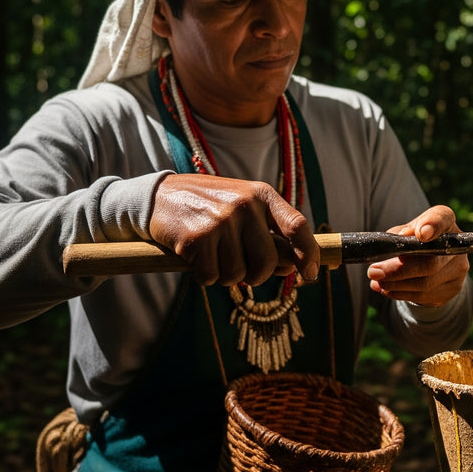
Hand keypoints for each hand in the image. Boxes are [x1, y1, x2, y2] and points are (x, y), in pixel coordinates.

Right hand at [148, 174, 319, 285]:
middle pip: (267, 262)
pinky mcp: (196, 238)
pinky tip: (196, 257)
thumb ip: (269, 233)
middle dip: (257, 276)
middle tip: (243, 269)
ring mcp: (220, 221)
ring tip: (214, 254)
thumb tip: (292, 267)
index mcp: (262, 194)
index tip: (310, 274)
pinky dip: (205, 276)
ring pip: (237, 275)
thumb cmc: (213, 207)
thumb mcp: (245, 207)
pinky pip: (211, 277)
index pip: (297, 226)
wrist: (162, 196)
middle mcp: (244, 205)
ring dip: (226, 275)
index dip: (309, 254)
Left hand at [366, 205, 469, 306]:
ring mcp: (458, 269)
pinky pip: (425, 296)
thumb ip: (399, 235)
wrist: (432, 263)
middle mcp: (456, 245)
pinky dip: (401, 294)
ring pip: (426, 284)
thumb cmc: (414, 241)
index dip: (433, 226)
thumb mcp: (406, 232)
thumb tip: (395, 243)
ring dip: (396, 285)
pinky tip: (387, 290)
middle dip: (398, 270)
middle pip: (430, 262)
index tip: (420, 234)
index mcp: (445, 222)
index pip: (443, 219)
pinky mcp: (452, 289)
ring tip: (377, 282)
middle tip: (374, 272)